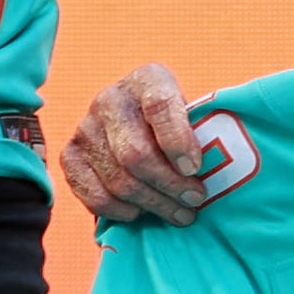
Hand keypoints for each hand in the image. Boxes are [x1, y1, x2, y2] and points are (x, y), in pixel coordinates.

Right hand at [63, 60, 212, 224]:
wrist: (137, 125)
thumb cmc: (178, 124)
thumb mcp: (195, 114)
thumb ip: (206, 131)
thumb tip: (223, 165)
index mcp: (147, 79)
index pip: (160, 106)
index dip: (178, 141)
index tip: (195, 169)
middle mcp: (110, 99)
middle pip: (136, 154)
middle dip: (171, 185)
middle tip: (195, 201)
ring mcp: (85, 127)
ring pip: (119, 180)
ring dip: (153, 203)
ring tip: (179, 214)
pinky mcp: (70, 155)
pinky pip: (93, 194)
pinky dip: (120, 210)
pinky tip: (141, 212)